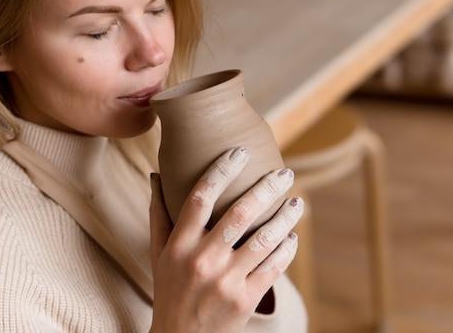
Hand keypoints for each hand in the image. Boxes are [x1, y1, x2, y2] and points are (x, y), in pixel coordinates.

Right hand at [149, 147, 303, 332]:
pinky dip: (286, 249)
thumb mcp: (157, 253)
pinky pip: (274, 267)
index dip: (222, 171)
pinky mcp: (246, 299)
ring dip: (286, 217)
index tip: (240, 153)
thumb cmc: (169, 290)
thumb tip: (155, 175)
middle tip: (285, 172)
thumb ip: (158, 214)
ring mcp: (226, 281)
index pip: (200, 198)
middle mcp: (203, 260)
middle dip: (266, 188)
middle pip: (240, 214)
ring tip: (297, 201)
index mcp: (179, 245)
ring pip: (264, 239)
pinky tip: (291, 236)